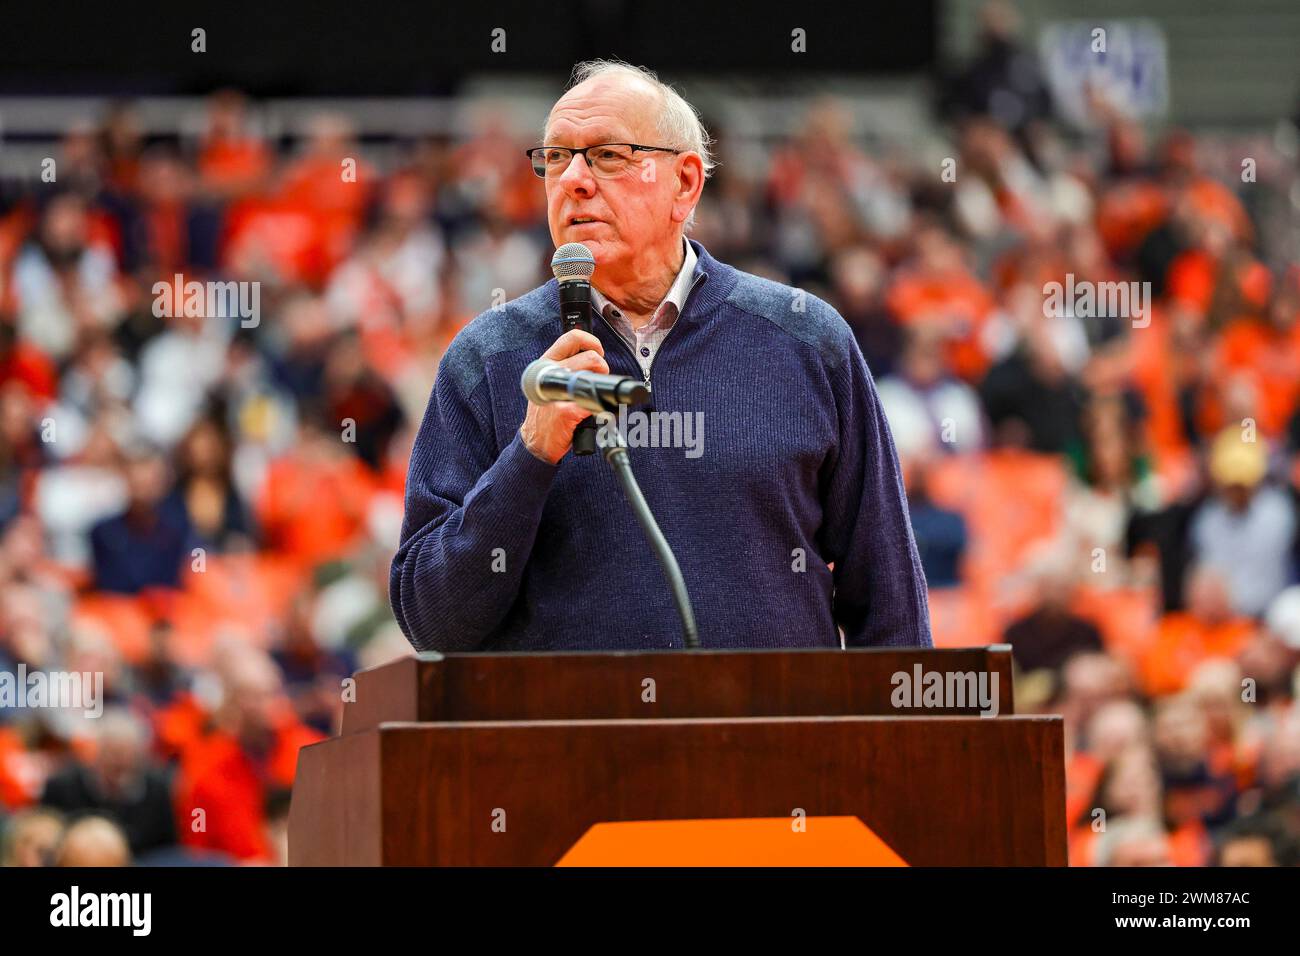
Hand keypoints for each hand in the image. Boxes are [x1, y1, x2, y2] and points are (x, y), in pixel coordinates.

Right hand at [519, 328, 607, 464]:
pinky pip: (594, 406)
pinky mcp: (565, 413)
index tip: (598, 352)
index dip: (591, 342)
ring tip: (595, 398)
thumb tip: (595, 360)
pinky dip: (600, 412)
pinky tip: (592, 416)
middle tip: (600, 379)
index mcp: (547, 364)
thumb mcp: (549, 383)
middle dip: (602, 368)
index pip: (571, 338)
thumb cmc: (546, 412)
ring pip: (592, 379)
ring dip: (601, 389)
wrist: (535, 441)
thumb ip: (567, 368)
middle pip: (590, 358)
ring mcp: (556, 394)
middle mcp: (549, 375)